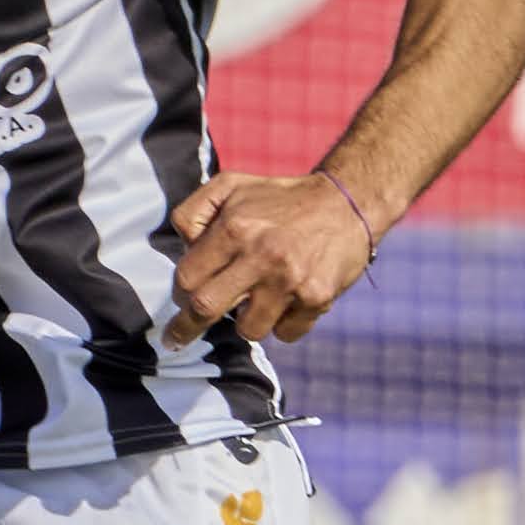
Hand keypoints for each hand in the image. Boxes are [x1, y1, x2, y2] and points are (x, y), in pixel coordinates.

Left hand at [164, 170, 380, 347]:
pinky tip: (289, 301)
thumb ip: (194, 211)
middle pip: (205, 309)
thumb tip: (182, 248)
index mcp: (235, 228)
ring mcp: (290, 280)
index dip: (180, 292)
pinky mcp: (317, 298)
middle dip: (186, 329)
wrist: (347, 203)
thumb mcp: (231, 185)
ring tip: (257, 300)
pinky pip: (286, 333)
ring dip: (247, 322)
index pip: (188, 277)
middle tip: (176, 339)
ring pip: (248, 330)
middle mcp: (261, 255)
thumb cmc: (280, 198)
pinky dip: (283, 325)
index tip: (182, 301)